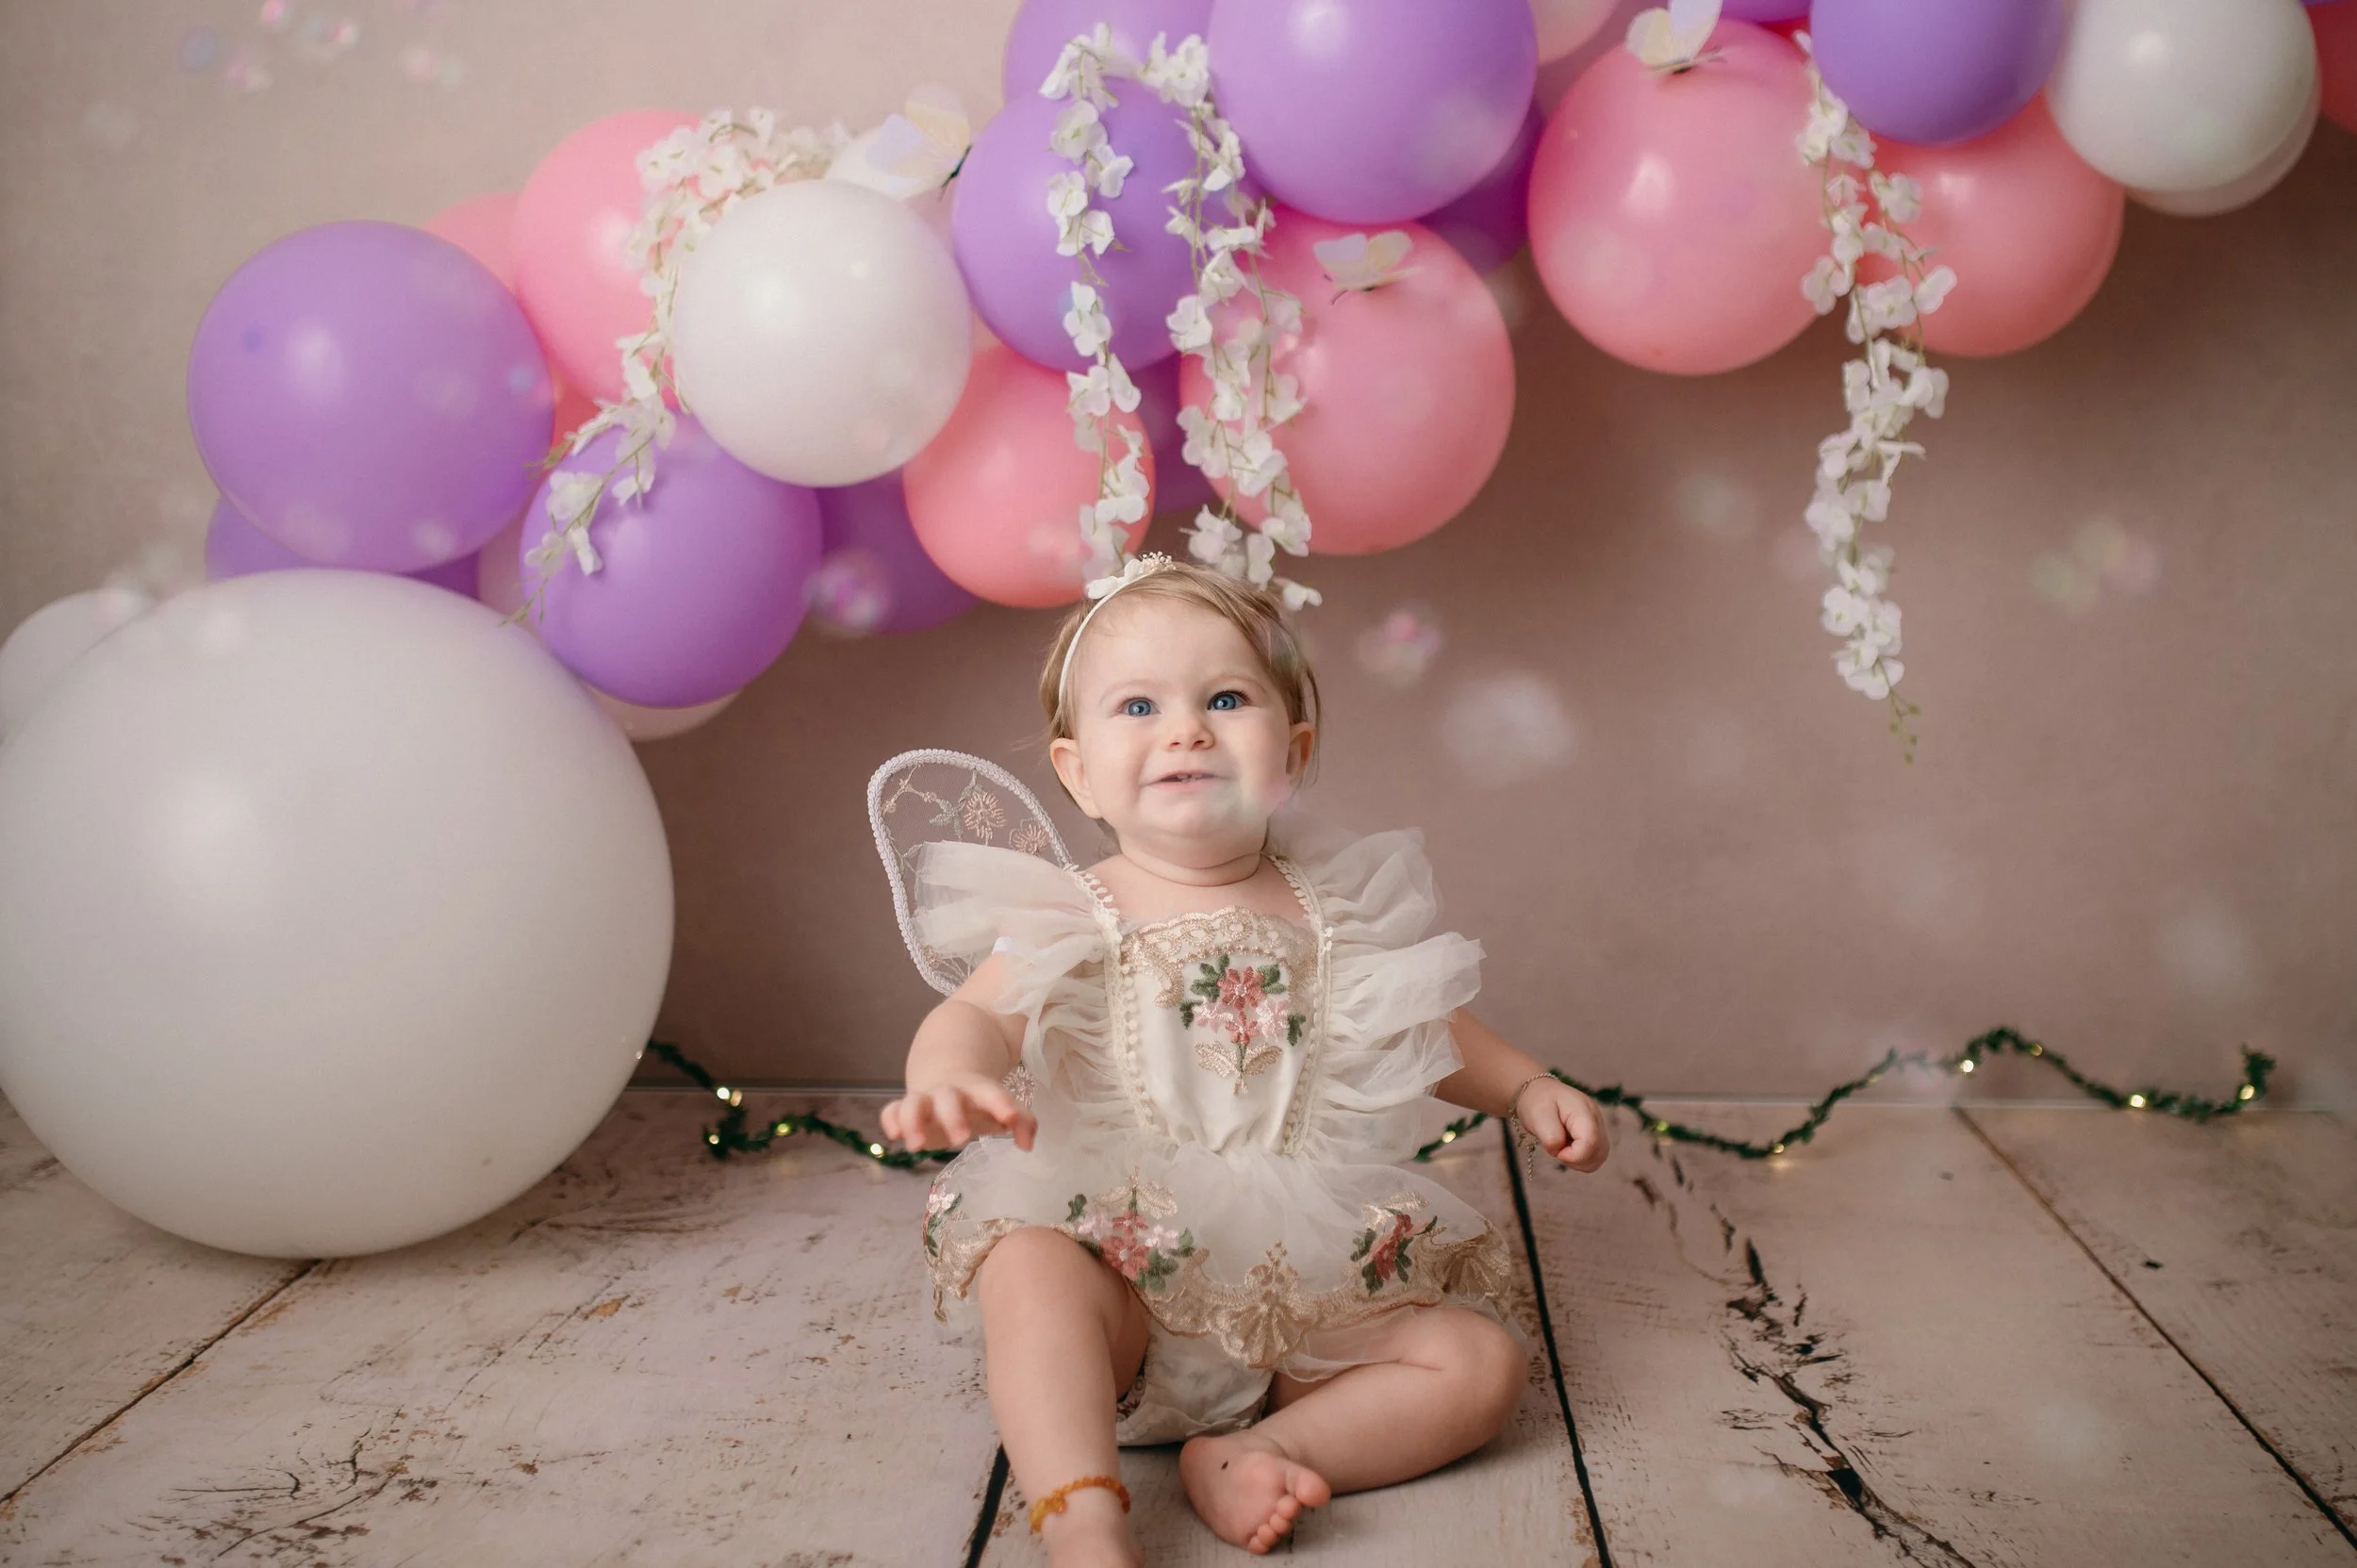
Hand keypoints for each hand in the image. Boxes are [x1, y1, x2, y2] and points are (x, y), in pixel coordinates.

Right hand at [880, 1072, 1036, 1153]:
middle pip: (948, 1099)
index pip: (990, 1093)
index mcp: (977, 1090)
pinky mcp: (905, 1110)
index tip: (1009, 1118)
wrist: (947, 1081)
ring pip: (913, 1103)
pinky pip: (891, 1111)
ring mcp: (925, 1100)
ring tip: (917, 1147)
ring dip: (913, 1121)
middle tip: (961, 1140)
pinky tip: (895, 1136)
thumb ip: (1021, 1122)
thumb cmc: (979, 1104)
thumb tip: (1027, 1145)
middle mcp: (949, 1093)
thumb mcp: (1001, 1110)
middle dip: (953, 1117)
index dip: (1000, 1103)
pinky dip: (890, 1120)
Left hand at [1515, 1079, 1608, 1172]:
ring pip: (1599, 1156)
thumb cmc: (1537, 1101)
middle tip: (1558, 1151)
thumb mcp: (1537, 1116)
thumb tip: (1561, 1151)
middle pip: (1599, 1152)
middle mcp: (1596, 1118)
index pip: (1590, 1142)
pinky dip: (1582, 1159)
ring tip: (1562, 1150)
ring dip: (1580, 1161)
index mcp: (1583, 1110)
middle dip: (1577, 1160)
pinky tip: (1568, 1150)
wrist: (1539, 1091)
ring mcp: (1598, 1126)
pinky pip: (1595, 1155)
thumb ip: (1550, 1136)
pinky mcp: (1595, 1133)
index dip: (1574, 1155)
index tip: (1557, 1152)